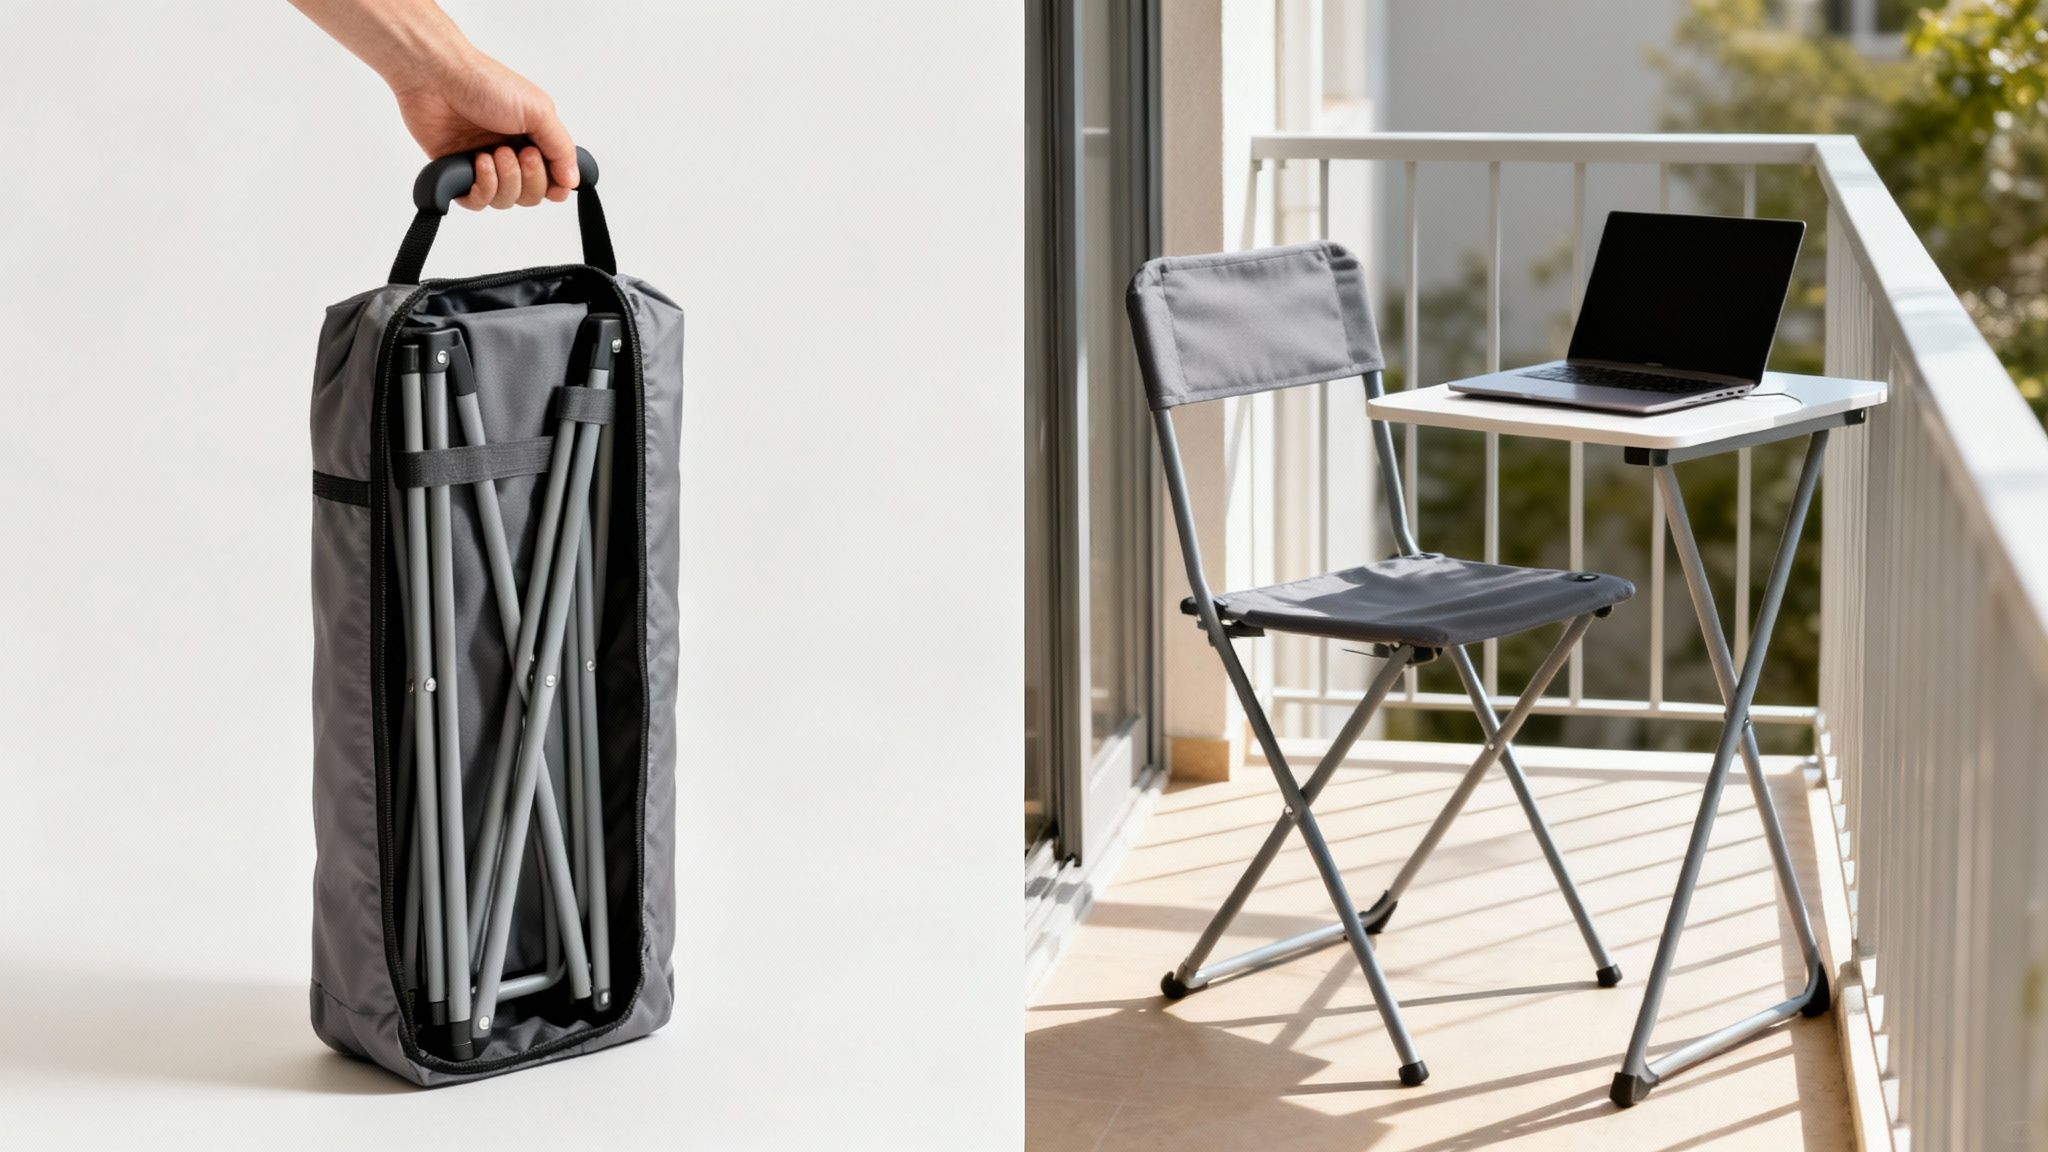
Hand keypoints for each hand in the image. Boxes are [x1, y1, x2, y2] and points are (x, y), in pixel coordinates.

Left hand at [389, 47, 577, 209]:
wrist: (436, 78)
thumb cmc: (486, 84)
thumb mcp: (538, 110)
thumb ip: (561, 148)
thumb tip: (573, 180)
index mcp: (535, 139)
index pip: (555, 180)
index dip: (556, 185)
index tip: (554, 176)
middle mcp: (512, 155)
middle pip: (532, 196)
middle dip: (529, 179)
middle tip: (519, 153)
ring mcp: (485, 166)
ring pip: (506, 201)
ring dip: (505, 180)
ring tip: (493, 153)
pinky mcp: (459, 174)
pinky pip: (477, 202)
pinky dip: (482, 187)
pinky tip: (478, 162)